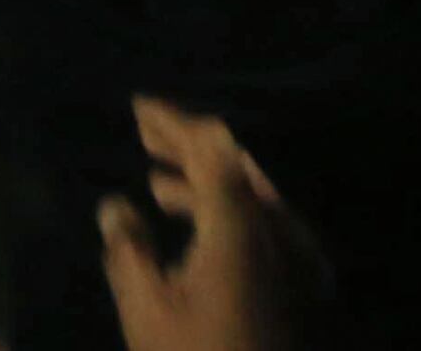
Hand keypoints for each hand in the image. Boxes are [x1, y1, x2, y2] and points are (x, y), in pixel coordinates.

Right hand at [98, 103, 325, 350]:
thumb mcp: (148, 312)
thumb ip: (128, 251)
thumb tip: (115, 207)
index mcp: (241, 221)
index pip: (210, 145)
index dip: (174, 121)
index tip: (139, 109)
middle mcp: (279, 226)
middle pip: (235, 164)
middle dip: (188, 148)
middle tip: (145, 137)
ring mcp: (300, 258)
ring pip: (253, 198)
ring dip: (207, 184)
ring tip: (159, 187)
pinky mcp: (306, 289)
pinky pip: (266, 229)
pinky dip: (229, 216)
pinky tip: (201, 237)